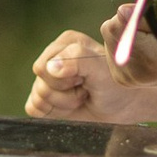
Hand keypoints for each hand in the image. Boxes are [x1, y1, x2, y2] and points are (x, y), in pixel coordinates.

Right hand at [26, 13, 156, 120]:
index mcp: (65, 43)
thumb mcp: (101, 70)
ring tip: (82, 97)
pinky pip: (33, 109)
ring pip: (38, 99)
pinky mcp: (45, 97)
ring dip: (64, 105)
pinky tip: (72, 106)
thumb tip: (51, 67)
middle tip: (85, 89)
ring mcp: (47, 78)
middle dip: (65, 94)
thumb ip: (78, 60)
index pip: (44, 67)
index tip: (86, 80)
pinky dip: (54, 114)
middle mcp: (53, 58)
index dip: (65, 80)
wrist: (123, 106)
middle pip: (40, 85)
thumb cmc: (114, 85)